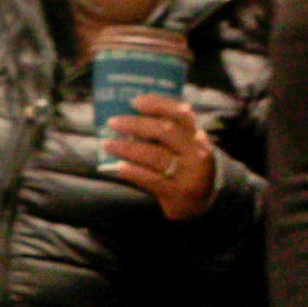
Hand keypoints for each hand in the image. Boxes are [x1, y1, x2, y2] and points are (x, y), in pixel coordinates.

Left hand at [103, 93, 215, 222]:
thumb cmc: (182, 167)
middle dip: (136, 124)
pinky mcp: (178, 193)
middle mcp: (196, 152)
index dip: (158, 104)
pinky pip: (152, 180)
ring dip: (128, 148)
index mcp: (197, 135)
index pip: (179, 113)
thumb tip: (128, 115)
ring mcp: (189, 174)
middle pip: (165, 132)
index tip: (135, 102)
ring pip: (155, 156)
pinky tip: (119, 167)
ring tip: (108, 144)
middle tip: (113, 122)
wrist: (199, 204)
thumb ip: (165, 131)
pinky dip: (134, 172)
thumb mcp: (182, 146)